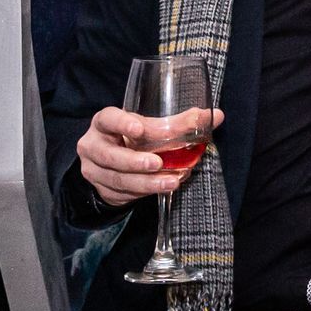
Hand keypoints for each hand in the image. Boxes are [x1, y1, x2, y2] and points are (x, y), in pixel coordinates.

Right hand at [77, 105, 222, 207]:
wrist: (110, 161)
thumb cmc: (133, 137)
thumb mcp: (150, 126)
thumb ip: (180, 122)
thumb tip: (216, 116)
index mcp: (105, 123)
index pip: (108, 119)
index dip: (121, 123)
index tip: (139, 129)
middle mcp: (94, 146)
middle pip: (110, 155)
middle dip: (135, 161)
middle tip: (158, 163)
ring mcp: (94, 170)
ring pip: (118, 179)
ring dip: (146, 182)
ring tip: (171, 182)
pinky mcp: (102, 190)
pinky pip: (122, 194)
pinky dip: (144, 192)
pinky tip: (162, 188)